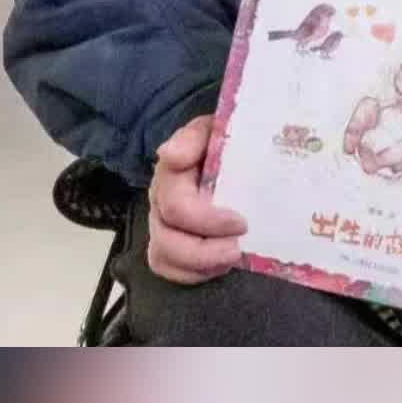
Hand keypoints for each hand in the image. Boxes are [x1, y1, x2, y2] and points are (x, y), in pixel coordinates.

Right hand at [147, 115, 247, 284]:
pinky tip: (220, 264)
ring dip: (200, 265)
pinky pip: (170, 270)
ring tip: (232, 257)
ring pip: (163, 258)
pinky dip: (195, 274)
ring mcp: (162, 224)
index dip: (207, 221)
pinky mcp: (171, 244)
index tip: (241, 221)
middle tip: (238, 248)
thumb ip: (193, 137)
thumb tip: (169, 153)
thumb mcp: (212, 128)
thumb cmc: (220, 141)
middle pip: (166, 240)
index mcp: (170, 174)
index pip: (176, 206)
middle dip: (204, 251)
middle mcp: (160, 202)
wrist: (222, 149)